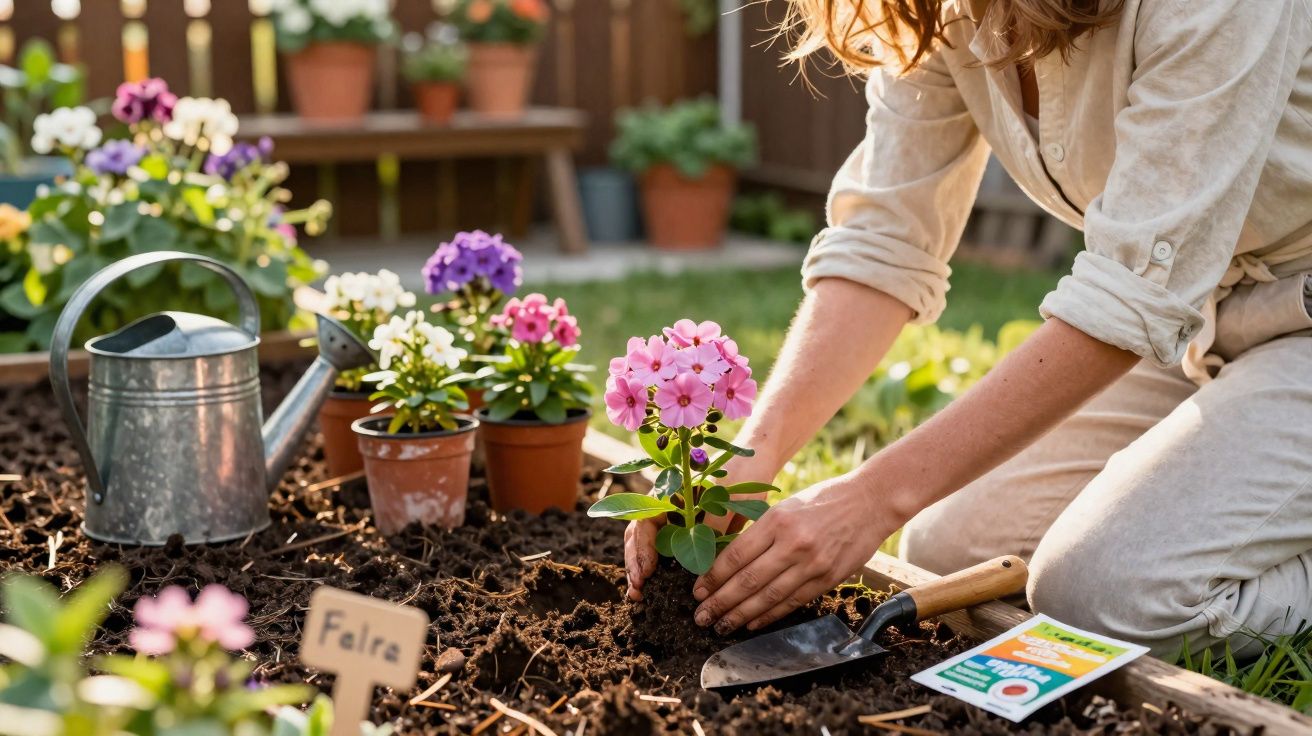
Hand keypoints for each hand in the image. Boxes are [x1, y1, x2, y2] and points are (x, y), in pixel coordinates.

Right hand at [623, 455, 774, 600]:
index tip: (648, 569)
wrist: (758, 463)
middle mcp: (667, 505)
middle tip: (638, 589)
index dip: (643, 546)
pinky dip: (658, 570)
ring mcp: (674, 519)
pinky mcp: (686, 534)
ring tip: (639, 594)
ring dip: (640, 569)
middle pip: (638, 535)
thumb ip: (712, 524)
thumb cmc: (742, 474)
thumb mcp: (728, 497)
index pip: (645, 519)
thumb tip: (700, 561)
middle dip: (635, 562)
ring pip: (646, 545)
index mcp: (671, 490)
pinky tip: (654, 589)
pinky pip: (666, 553)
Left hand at [690, 472, 900, 633]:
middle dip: (720, 602)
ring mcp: (812, 563)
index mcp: (776, 520)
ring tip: (722, 625)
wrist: (869, 500)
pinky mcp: (828, 578)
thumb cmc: (823, 500)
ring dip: (741, 615)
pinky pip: (792, 602)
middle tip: (701, 617)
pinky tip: (752, 623)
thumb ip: (761, 533)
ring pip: (768, 597)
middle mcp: (792, 543)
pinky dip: (770, 616)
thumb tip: (728, 562)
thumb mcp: (785, 507)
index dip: (714, 577)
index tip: (698, 591)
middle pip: (748, 580)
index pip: (736, 555)